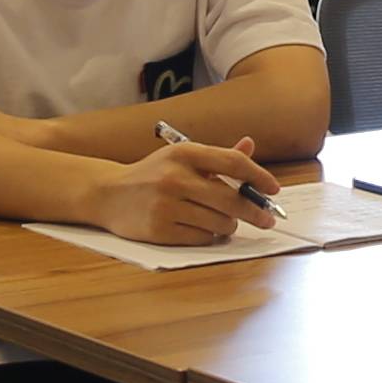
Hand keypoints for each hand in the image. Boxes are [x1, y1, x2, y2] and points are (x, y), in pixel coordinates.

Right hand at [88, 135, 285, 247]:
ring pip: (219, 222)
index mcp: (184, 153)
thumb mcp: (181, 157)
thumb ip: (217, 156)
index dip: (259, 177)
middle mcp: (175, 177)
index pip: (233, 163)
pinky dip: (210, 236)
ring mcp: (166, 205)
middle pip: (231, 199)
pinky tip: (206, 229)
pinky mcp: (159, 229)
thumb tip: (250, 145)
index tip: (273, 190)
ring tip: (225, 221)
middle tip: (267, 219)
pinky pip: (202, 238)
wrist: (107, 194)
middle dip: (254, 212)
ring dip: (229, 225)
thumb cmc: (152, 174)